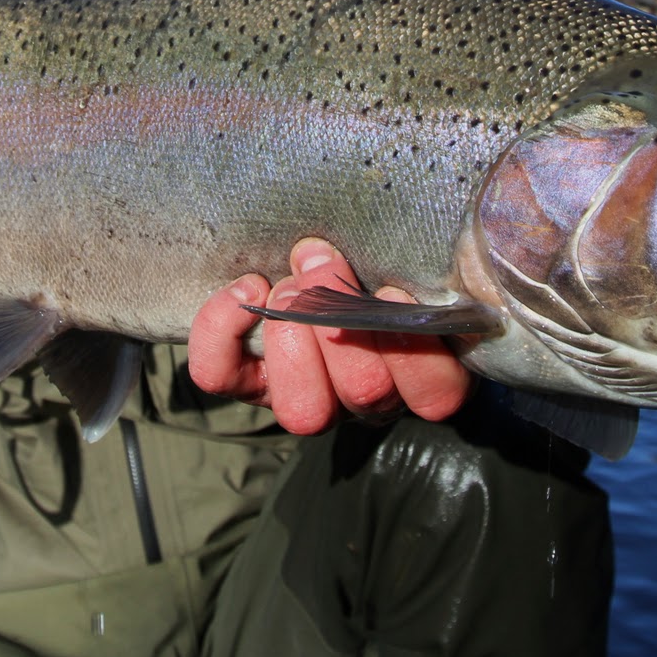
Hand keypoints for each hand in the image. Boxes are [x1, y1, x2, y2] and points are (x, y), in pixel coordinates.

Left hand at [186, 237, 471, 433]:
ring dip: (294, 335)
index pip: (436, 397)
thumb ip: (410, 264)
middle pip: (366, 391)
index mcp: (415, 375)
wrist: (309, 269)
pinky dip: (224, 329)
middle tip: (322, 265)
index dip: (416, 350)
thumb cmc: (371, 266)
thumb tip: (387, 247)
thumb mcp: (402, 265)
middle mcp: (363, 400)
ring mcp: (304, 399)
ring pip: (303, 409)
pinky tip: (249, 285)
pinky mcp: (246, 384)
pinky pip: (221, 374)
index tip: (391, 289)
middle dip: (341, 319)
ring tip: (289, 285)